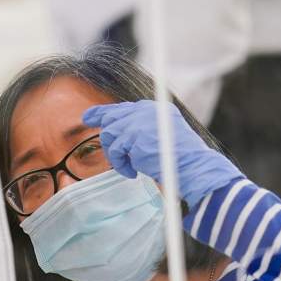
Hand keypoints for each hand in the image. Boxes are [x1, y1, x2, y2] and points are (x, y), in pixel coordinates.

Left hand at [81, 100, 242, 207]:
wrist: (192, 166)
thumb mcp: (161, 136)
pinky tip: (133, 172)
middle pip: (112, 116)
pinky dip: (121, 165)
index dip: (103, 112)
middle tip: (90, 126)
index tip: (89, 116)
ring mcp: (139, 122)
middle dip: (101, 126)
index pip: (123, 108)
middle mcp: (146, 111)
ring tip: (128, 166)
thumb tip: (115, 132)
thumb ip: (141, 130)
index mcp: (154, 109)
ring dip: (116, 155)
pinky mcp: (134, 137)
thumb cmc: (179, 159)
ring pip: (110, 134)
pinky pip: (116, 151)